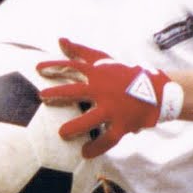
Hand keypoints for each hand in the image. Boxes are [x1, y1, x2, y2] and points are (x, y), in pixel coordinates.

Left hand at [37, 38, 183, 158]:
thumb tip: (60, 40)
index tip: (37, 68)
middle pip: (78, 92)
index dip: (54, 66)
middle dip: (58, 94)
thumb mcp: (103, 60)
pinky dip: (96, 147)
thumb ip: (80, 52)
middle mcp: (104, 90)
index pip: (73, 66)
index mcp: (98, 74)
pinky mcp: (122, 124)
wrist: (154, 92)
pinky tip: (84, 153)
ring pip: (92, 119)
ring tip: (61, 133)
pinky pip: (107, 138)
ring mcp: (113, 108)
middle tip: (41, 96)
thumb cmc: (122, 75)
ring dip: (76, 126)